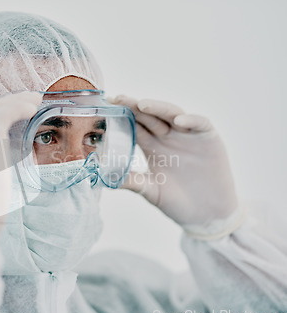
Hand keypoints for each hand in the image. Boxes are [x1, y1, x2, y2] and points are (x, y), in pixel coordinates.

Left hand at [110, 95, 237, 227]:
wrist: (207, 215)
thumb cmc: (178, 202)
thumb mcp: (150, 191)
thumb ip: (132, 182)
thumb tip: (103, 178)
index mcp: (152, 146)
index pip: (135, 126)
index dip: (122, 116)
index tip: (107, 107)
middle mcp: (168, 137)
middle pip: (150, 116)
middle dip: (135, 106)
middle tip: (119, 98)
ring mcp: (188, 136)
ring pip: (172, 114)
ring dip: (158, 108)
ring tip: (142, 104)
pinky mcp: (209, 139)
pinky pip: (200, 124)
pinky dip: (191, 120)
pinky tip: (178, 121)